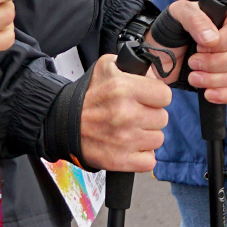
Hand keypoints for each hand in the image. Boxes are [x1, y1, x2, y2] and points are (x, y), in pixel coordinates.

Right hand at [78, 54, 171, 172]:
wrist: (62, 124)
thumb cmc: (86, 98)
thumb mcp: (106, 67)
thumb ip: (133, 65)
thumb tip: (153, 74)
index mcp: (124, 88)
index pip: (165, 95)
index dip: (157, 96)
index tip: (147, 99)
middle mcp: (126, 114)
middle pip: (163, 118)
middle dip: (150, 116)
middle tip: (134, 115)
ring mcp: (125, 140)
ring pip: (157, 139)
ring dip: (146, 136)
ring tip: (130, 130)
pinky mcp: (121, 160)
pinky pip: (149, 161)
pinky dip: (141, 156)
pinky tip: (130, 147)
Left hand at [140, 0, 226, 105]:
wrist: (157, 50)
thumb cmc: (170, 27)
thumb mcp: (179, 13)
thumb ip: (196, 20)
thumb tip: (213, 39)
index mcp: (224, 23)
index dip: (222, 43)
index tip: (199, 46)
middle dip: (214, 64)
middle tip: (192, 63)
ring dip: (214, 80)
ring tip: (192, 78)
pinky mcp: (222, 81)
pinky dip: (224, 95)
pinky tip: (207, 94)